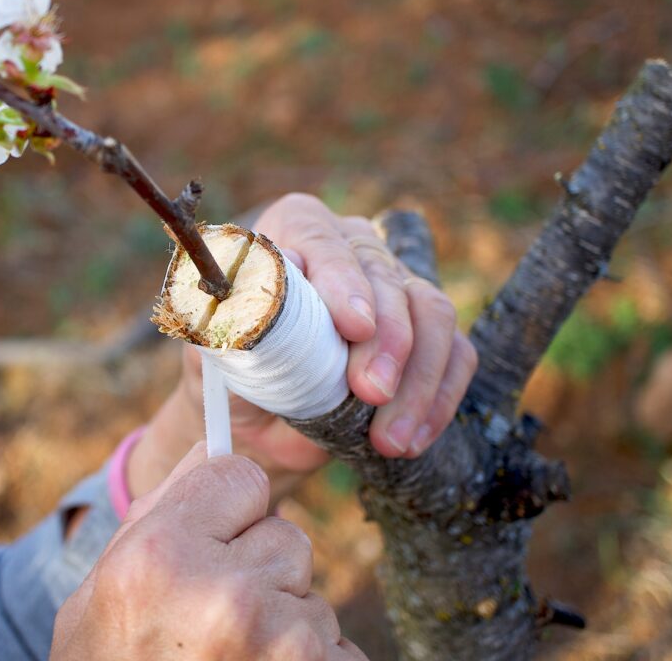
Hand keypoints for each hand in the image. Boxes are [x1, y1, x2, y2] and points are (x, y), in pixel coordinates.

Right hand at [51, 444, 367, 659]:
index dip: (223, 514)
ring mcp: (283, 643)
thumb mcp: (106, 588)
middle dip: (257, 570)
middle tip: (212, 623)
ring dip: (283, 621)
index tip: (205, 546)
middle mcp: (227, 594)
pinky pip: (336, 645)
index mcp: (163, 556)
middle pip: (285, 535)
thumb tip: (216, 445)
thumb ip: (162, 510)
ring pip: (312, 591)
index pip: (240, 475)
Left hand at [130, 193, 477, 500]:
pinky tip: (412, 440)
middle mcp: (351, 246)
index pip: (322, 240)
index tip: (354, 326)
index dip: (341, 279)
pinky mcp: (428, 334)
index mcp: (293, 232)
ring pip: (432, 313)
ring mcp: (397, 288)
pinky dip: (438, 399)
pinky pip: (456, 354)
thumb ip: (233, 320)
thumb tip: (265, 281)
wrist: (256, 425)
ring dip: (418, 379)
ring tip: (390, 439)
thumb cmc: (231, 374)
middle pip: (386, 276)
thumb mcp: (215, 352)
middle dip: (386, 340)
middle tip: (371, 394)